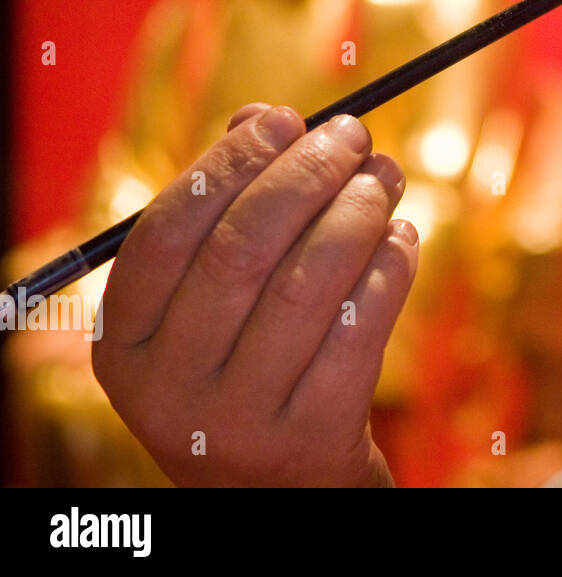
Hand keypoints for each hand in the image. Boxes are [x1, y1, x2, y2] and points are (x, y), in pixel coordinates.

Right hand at [92, 103, 417, 485]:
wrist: (278, 480)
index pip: (167, 231)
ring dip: (358, 212)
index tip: (285, 117)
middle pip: (243, 250)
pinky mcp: (312, 435)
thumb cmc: (244, 355)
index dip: (230, 163)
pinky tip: (401, 236)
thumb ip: (225, 205)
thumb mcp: (206, 298)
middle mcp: (170, 385)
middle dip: (309, 174)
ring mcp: (240, 418)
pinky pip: (361, 328)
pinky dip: (390, 268)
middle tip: (354, 135)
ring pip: (309, 284)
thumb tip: (263, 118)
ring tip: (386, 176)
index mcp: (124, 341)